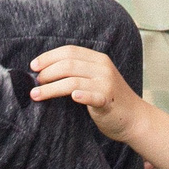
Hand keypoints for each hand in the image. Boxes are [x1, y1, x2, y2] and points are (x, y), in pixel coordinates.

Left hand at [29, 44, 144, 136]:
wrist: (135, 118)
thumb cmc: (109, 99)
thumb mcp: (95, 78)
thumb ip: (78, 71)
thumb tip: (45, 71)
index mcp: (98, 59)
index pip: (69, 50)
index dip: (48, 56)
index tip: (33, 65)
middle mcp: (103, 68)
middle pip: (68, 64)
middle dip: (47, 72)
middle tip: (35, 82)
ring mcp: (106, 84)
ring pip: (73, 81)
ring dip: (51, 88)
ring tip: (36, 94)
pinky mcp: (109, 101)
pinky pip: (93, 96)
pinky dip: (82, 95)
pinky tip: (72, 98)